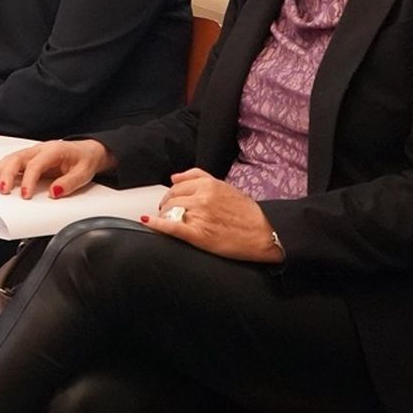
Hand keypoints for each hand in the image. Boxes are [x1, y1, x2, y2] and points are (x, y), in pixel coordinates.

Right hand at [0, 139, 114, 198]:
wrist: (88, 151)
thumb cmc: (85, 161)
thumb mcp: (84, 174)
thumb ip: (70, 183)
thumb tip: (55, 191)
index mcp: (54, 151)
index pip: (36, 164)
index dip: (28, 180)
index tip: (25, 195)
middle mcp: (41, 149)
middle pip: (18, 158)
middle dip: (7, 174)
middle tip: (2, 190)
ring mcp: (34, 152)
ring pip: (12, 157)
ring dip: (0, 170)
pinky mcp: (30, 157)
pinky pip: (11, 159)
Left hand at [143, 168, 283, 261]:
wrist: (263, 235)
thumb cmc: (248, 214)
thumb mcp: (227, 187)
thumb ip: (200, 178)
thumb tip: (174, 176)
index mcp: (209, 185)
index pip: (178, 185)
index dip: (172, 193)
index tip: (170, 200)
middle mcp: (202, 197)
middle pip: (171, 198)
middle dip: (166, 205)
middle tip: (167, 212)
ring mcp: (199, 216)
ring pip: (170, 211)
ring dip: (164, 215)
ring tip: (167, 221)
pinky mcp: (197, 234)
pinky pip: (170, 227)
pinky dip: (157, 224)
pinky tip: (148, 222)